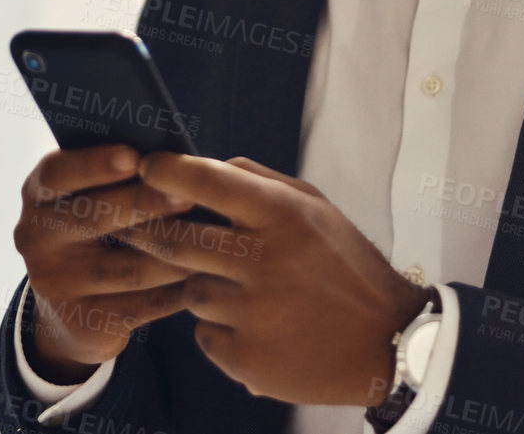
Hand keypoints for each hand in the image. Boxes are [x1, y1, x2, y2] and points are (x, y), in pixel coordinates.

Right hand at [11, 144, 200, 382]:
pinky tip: (206, 275)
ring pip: (128, 267)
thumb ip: (120, 176)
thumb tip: (180, 159)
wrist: (71, 312)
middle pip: (94, 217)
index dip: (95, 164)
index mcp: (39, 195)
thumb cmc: (98, 231)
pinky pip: (143, 304)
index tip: (135, 157)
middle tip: (188, 195)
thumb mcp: (89, 198)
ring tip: (212, 237)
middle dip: (145, 203)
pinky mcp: (85, 322)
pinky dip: (179, 289)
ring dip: (175, 251)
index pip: (57, 173)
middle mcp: (37, 237)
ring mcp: (57, 284)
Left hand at [118, 152, 433, 405]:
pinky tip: (249, 323)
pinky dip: (217, 327)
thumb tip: (208, 165)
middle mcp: (265, 262)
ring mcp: (253, 314)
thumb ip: (261, 182)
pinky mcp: (247, 358)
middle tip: (134, 223)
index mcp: (284, 217)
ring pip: (189, 290)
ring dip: (198, 285)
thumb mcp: (318, 209)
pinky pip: (204, 334)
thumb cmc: (348, 267)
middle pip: (176, 240)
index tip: (148, 166)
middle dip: (147, 228)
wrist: (389, 342)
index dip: (167, 170)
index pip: (208, 181)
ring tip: (232, 287)